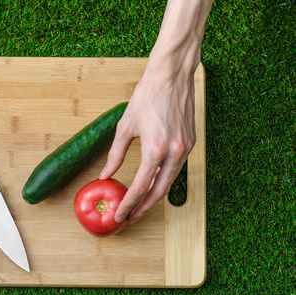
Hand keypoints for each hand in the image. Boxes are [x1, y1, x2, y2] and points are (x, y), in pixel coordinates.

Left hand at [99, 57, 196, 223]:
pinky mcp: (191, 143)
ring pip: (170, 182)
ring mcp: (186, 149)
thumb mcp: (125, 127)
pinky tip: (154, 182)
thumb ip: (115, 155)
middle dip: (143, 207)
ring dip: (155, 195)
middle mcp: (174, 153)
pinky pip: (177, 168)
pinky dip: (164, 179)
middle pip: (159, 191)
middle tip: (130, 217)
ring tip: (140, 204)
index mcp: (155, 150)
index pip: (140, 187)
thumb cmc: (147, 97)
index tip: (119, 215)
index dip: (128, 204)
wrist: (172, 77)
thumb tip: (105, 174)